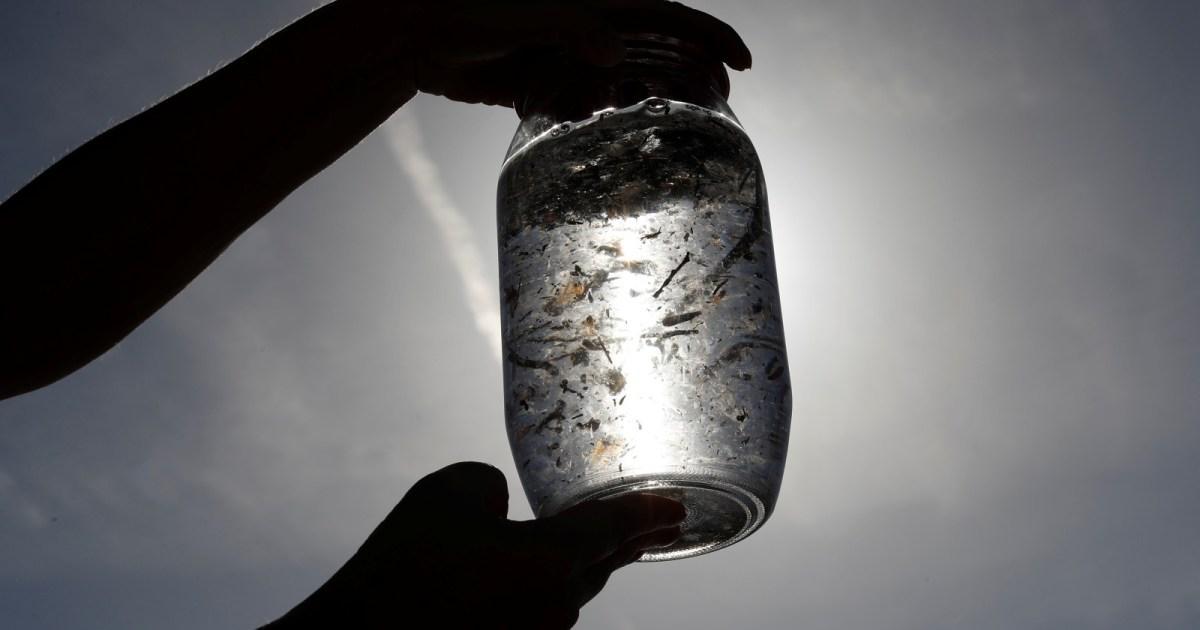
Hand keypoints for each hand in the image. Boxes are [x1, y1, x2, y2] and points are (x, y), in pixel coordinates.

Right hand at [268, 462, 685, 628]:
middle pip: (597, 567)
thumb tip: (502, 505)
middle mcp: (551, 608)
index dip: (650, 513)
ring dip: (572, 571)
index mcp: (547, 561)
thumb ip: (493, 486)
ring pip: (565, 597)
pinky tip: (510, 584)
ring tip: (578, 548)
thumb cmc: (402, 569)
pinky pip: (535, 618)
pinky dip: (535, 595)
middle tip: (653, 527)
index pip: (613, 529)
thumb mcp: (448, 493)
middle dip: (623, 544)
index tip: (679, 508)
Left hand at [382, 0, 752, 105]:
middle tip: (718, 106)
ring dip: (646, 100)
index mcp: (594, 0)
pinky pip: (578, 107)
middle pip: (653, 48)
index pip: (667, 13)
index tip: (741, 63)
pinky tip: (610, 138)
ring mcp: (563, 56)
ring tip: (675, 127)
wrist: (413, 35)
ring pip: (620, 80)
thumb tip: (613, 53)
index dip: (708, 34)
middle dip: (690, 73)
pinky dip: (595, 122)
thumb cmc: (469, 7)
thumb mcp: (527, 12)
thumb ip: (571, 27)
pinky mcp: (537, 85)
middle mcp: (585, 26)